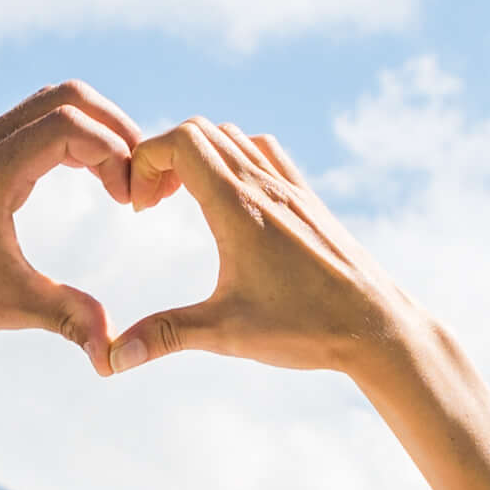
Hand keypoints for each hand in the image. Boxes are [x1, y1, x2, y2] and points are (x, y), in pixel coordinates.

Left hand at [0, 81, 150, 372]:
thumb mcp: (8, 306)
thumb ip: (68, 318)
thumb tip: (112, 355)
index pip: (71, 124)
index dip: (115, 154)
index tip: (129, 203)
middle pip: (67, 96)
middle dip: (115, 129)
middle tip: (136, 180)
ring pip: (50, 103)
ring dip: (93, 129)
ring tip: (119, 179)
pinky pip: (33, 123)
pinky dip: (70, 138)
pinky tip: (89, 180)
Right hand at [103, 120, 422, 377]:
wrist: (377, 326)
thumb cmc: (306, 328)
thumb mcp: (227, 333)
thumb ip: (165, 336)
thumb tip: (112, 359)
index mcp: (239, 207)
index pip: (181, 141)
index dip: (145, 160)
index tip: (139, 207)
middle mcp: (265, 185)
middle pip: (201, 130)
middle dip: (163, 156)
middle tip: (153, 204)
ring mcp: (291, 188)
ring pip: (233, 137)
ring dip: (199, 154)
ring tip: (184, 200)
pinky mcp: (309, 200)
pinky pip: (265, 151)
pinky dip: (235, 157)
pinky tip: (230, 201)